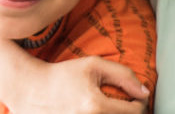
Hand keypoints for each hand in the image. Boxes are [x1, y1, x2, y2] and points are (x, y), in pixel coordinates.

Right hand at [0, 57, 150, 113]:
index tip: (135, 98)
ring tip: (112, 109)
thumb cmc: (62, 75)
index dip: (140, 103)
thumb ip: (124, 75)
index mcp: (95, 106)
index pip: (135, 112)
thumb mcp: (94, 66)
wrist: (29, 90)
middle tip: (126, 106)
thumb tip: (145, 92)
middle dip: (130, 113)